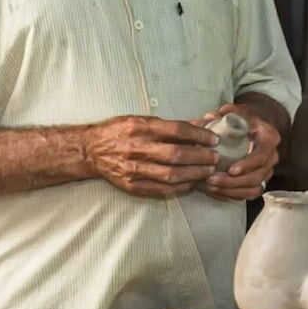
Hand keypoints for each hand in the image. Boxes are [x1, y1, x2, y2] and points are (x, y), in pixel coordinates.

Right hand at [82, 116, 219, 197]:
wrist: (91, 150)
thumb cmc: (120, 130)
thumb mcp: (143, 119)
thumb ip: (173, 124)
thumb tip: (204, 121)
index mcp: (141, 127)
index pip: (177, 130)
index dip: (199, 135)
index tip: (214, 139)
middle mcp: (137, 148)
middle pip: (176, 154)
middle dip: (200, 157)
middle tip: (216, 157)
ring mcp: (134, 169)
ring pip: (170, 175)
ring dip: (194, 174)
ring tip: (208, 171)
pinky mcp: (132, 185)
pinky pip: (161, 189)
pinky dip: (180, 187)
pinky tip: (192, 183)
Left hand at [200, 103, 281, 201]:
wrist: (257, 126)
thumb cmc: (247, 119)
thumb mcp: (239, 111)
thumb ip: (227, 112)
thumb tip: (211, 117)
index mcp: (269, 139)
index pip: (261, 156)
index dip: (247, 165)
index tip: (230, 169)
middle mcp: (272, 157)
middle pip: (257, 176)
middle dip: (234, 182)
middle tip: (212, 180)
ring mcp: (267, 170)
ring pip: (254, 188)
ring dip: (232, 191)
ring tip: (211, 187)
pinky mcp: (260, 180)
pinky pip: (250, 194)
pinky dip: (233, 195)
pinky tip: (217, 191)